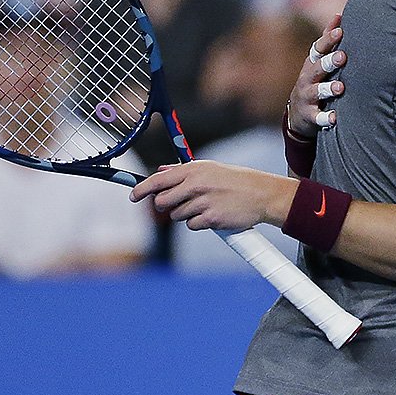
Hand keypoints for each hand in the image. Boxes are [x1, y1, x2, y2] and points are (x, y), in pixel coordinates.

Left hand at [129, 161, 297, 230]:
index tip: (134, 196)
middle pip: (163, 201)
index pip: (158, 180)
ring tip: (205, 206)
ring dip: (186, 214)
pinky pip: (192, 225)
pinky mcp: (210, 218)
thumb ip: (183, 171)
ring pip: (177, 215)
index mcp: (194, 170)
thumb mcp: (210, 168)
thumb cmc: (235, 180)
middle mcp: (196, 184)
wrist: (261, 194)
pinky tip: (213, 215)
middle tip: (181, 203)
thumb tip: (161, 171)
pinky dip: (199, 223)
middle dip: (167, 206)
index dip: (142, 189)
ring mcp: (203, 202)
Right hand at [287, 13, 346, 139]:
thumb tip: (339, 14)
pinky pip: (318, 118)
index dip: (328, 40)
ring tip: (340, 88)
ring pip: (316, 92)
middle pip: (317, 68)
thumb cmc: (314, 81)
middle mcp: (307, 79)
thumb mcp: (317, 60)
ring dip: (328, 89)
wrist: (298, 114)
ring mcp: (307, 98)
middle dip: (328, 62)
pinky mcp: (310, 116)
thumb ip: (328, 40)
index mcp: (312, 64)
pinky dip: (326, 118)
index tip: (340, 31)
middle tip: (342, 57)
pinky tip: (335, 118)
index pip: (318, 49)